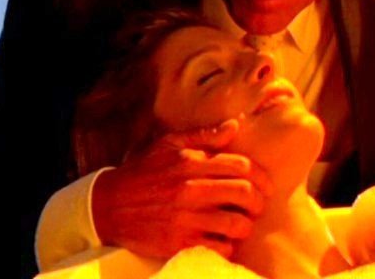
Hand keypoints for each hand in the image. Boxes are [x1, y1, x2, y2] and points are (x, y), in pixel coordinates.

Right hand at [91, 118, 273, 258]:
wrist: (108, 205)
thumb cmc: (143, 172)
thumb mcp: (168, 145)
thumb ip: (203, 136)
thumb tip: (234, 126)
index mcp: (191, 162)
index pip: (241, 166)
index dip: (261, 177)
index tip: (266, 186)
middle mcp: (190, 189)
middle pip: (244, 193)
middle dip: (258, 202)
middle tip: (257, 206)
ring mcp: (185, 218)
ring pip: (236, 224)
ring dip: (245, 225)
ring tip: (242, 224)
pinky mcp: (179, 243)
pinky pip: (219, 247)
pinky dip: (227, 245)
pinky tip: (223, 239)